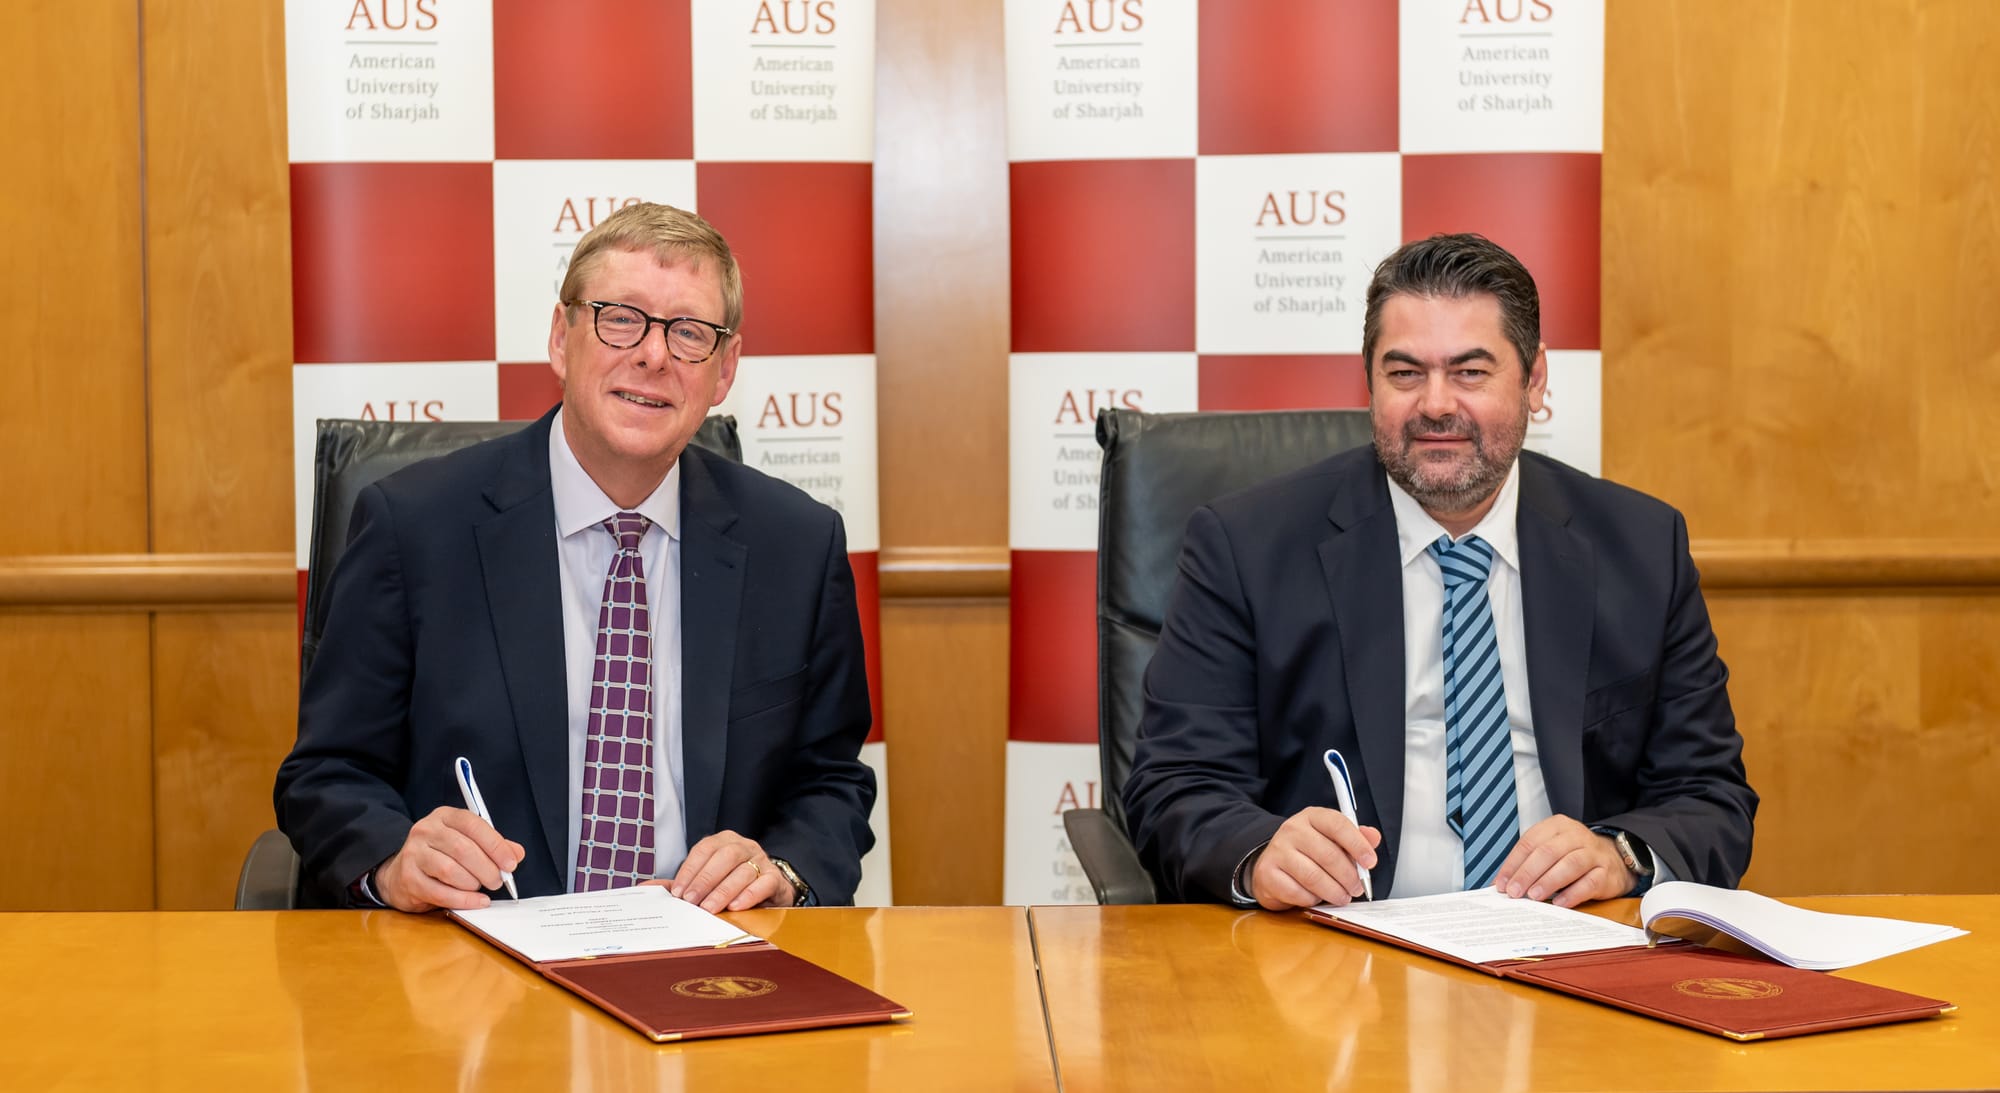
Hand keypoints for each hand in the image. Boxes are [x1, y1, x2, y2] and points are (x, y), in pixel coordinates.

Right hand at [374, 806, 525, 912]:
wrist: (399, 874)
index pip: (473, 824)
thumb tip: (517, 854)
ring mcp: (413, 854)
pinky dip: (463, 900)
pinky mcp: (408, 878)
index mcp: (444, 816)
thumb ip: (492, 846)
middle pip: (463, 849)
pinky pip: (440, 892)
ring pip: (450, 870)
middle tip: (498, 881)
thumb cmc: (440, 855)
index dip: (496, 844)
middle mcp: (425, 831)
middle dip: (487, 868)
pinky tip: (476, 901)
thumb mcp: (467, 842)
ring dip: (472, 883)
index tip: (511, 863)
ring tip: (481, 888)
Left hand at [667, 830, 793, 911]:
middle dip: (705, 880)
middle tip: (692, 901)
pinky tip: (736, 907)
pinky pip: (764, 882)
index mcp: (724, 842)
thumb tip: (645, 887)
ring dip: (724, 891)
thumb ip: (680, 884)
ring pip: (743, 870)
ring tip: (709, 909)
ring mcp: (762, 861)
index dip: (690, 870)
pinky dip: (749, 894)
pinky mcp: (775, 878)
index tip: (678, 892)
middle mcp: (744, 847)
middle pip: (725, 857)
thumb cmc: (731, 885)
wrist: (768, 893)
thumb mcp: (706, 882)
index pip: (704, 849)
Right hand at [1249, 807, 1381, 910]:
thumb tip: (1374, 837)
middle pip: (1328, 855)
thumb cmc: (1307, 852)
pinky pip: (1297, 892)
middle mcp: (1292, 829)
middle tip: (1357, 888)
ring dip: (1334, 892)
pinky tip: (1316, 897)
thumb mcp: (1331, 839)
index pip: (1338, 825)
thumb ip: (1355, 838)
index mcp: (1312, 817)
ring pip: (1313, 877)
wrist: (1271, 863)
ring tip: (1342, 897)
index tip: (1370, 862)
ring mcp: (1277, 850)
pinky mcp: (1267, 873)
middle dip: (1349, 876)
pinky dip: (1312, 899)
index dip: (1358, 845)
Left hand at [1492, 815, 1633, 907]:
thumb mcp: (1550, 851)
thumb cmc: (1573, 855)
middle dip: (1528, 873)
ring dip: (1549, 881)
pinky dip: (1573, 894)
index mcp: (1557, 826)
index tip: (1502, 884)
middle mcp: (1576, 836)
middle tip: (1515, 892)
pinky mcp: (1607, 872)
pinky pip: (1590, 882)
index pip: (1530, 842)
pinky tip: (1559, 903)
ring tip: (1534, 896)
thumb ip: (1528, 863)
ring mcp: (1594, 853)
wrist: (1613, 859)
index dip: (1513, 864)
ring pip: (1570, 864)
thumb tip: (1501, 884)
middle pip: (1548, 852)